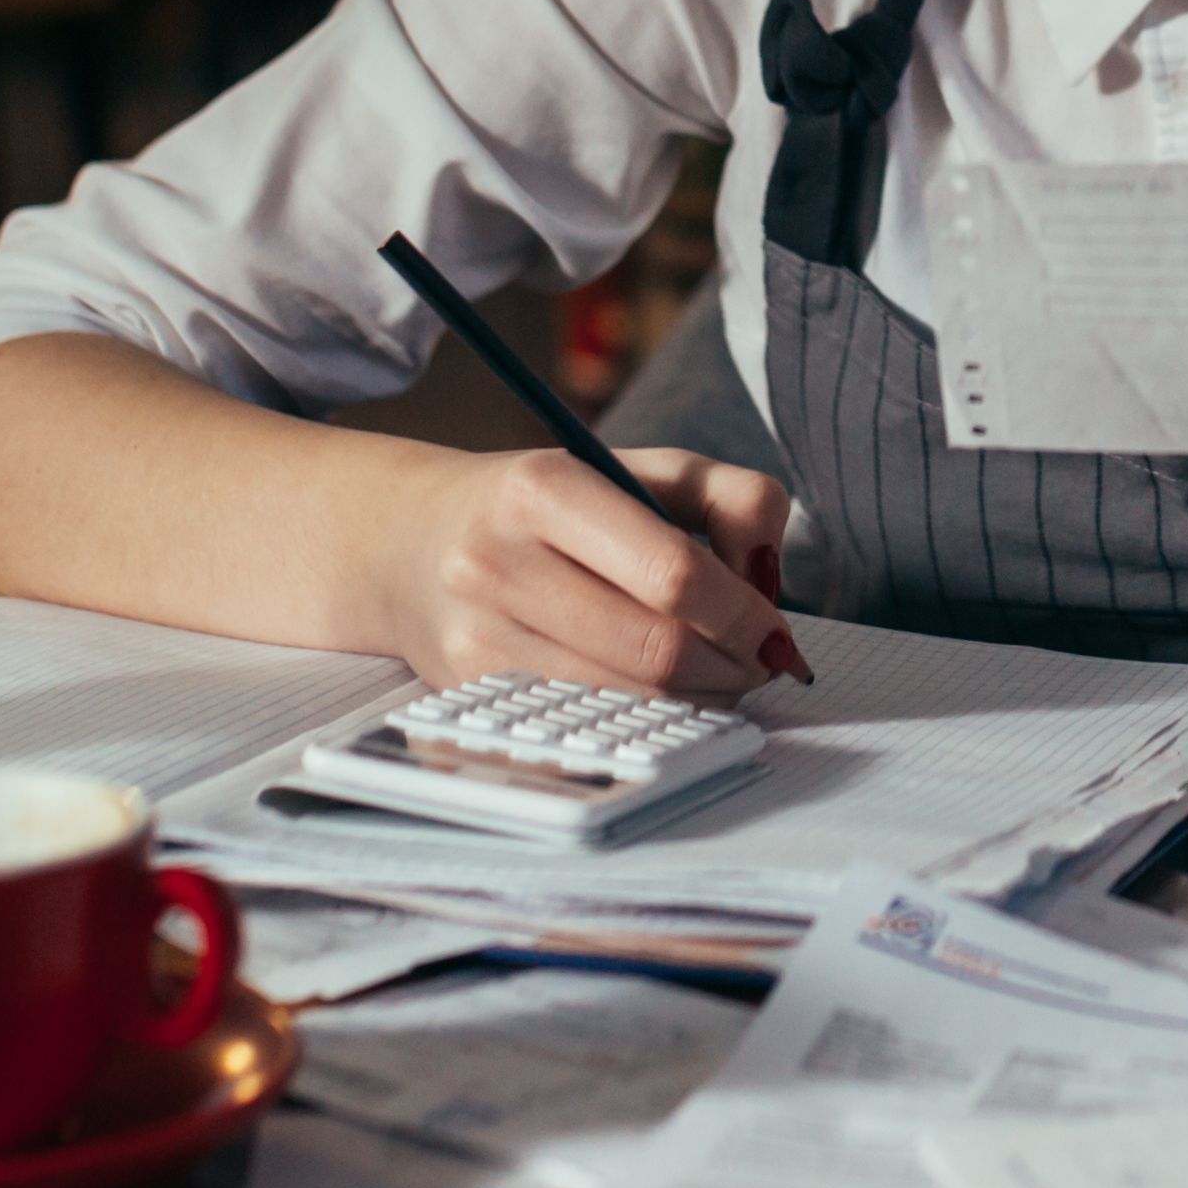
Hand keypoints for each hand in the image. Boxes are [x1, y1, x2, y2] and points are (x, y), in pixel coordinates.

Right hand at [370, 446, 805, 697]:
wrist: (412, 541)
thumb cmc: (549, 506)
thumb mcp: (641, 468)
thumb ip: (732, 499)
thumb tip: (770, 579)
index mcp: (544, 488)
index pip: (672, 571)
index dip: (743, 613)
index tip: (775, 630)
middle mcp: (497, 561)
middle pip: (655, 647)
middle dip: (732, 665)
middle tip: (759, 660)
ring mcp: (477, 633)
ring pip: (628, 697)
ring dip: (698, 697)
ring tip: (718, 672)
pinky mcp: (470, 689)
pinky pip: (588, 720)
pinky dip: (645, 713)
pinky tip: (663, 690)